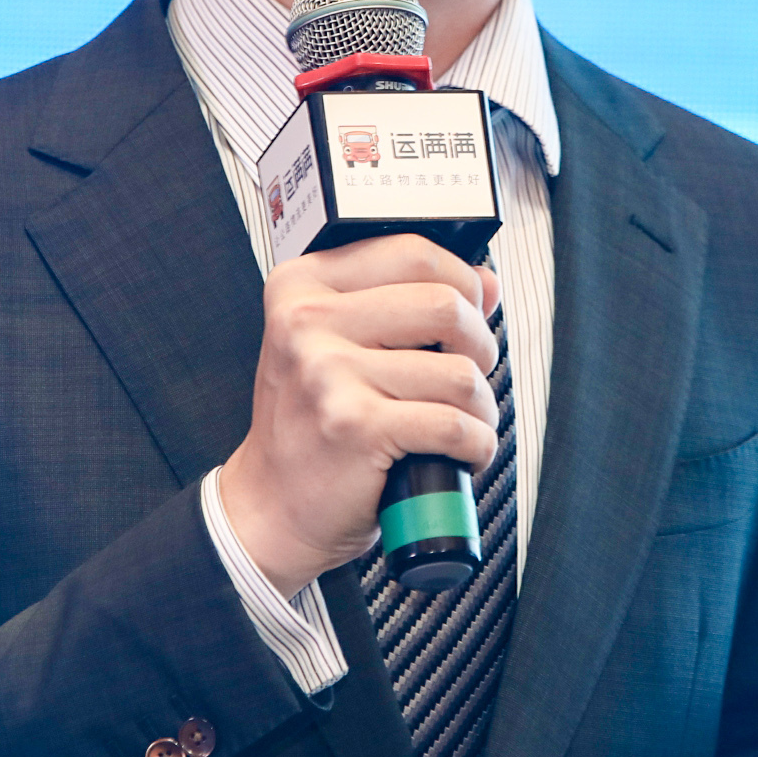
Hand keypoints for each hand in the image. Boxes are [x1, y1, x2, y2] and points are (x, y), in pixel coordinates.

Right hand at [219, 235, 500, 597]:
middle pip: (445, 304)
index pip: (411, 252)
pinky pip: (455, 425)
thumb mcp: (337, 344)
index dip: (461, 280)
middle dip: (480, 344)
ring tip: (461, 421)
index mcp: (302, 286)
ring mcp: (328, 374)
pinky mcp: (356, 427)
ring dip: (480, 406)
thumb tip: (486, 282)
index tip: (471, 309)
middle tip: (469, 372)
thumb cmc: (312, 423)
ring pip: (459, 372)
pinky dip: (476, 444)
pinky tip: (459, 452)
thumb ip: (404, 301)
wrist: (271, 504)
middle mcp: (307, 322)